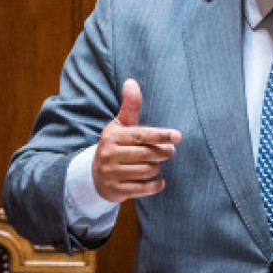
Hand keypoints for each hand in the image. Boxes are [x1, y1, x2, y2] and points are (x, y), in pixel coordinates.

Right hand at [92, 79, 181, 203]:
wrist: (94, 175)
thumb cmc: (114, 145)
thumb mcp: (120, 125)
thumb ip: (130, 106)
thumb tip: (131, 81)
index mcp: (112, 136)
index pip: (140, 135)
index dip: (160, 135)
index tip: (177, 136)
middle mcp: (109, 155)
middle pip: (146, 154)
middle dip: (163, 153)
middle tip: (170, 151)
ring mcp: (111, 174)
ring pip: (146, 171)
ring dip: (157, 168)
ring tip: (157, 164)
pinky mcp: (116, 190)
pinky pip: (143, 189)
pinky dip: (155, 185)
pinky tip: (159, 180)